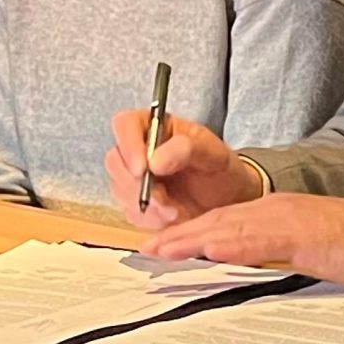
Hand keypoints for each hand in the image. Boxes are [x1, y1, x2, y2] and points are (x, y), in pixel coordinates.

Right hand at [105, 110, 263, 229]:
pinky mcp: (135, 202)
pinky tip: (172, 217)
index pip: (125, 124)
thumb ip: (186, 149)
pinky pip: (130, 212)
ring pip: (120, 189)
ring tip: (176, 211)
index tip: (144, 169)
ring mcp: (134, 176)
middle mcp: (139, 148)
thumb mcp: (213, 154)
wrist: (228, 201)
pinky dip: (150, 219)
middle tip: (163, 199)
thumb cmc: (221, 170)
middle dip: (137, 185)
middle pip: (115, 161)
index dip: (129, 146)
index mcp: (154, 125)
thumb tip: (154, 161)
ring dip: (146, 205)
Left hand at [136, 194, 343, 285]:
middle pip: (216, 222)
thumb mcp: (305, 246)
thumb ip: (275, 252)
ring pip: (228, 227)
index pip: (222, 221)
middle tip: (147, 250)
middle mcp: (273, 209)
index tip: (163, 245)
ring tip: (161, 251)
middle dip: (178, 236)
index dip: (189, 233)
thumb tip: (248, 268)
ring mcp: (285, 219)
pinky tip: (209, 251)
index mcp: (274, 212)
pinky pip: (258, 240)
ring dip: (191, 240)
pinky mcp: (300, 234)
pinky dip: (231, 245)